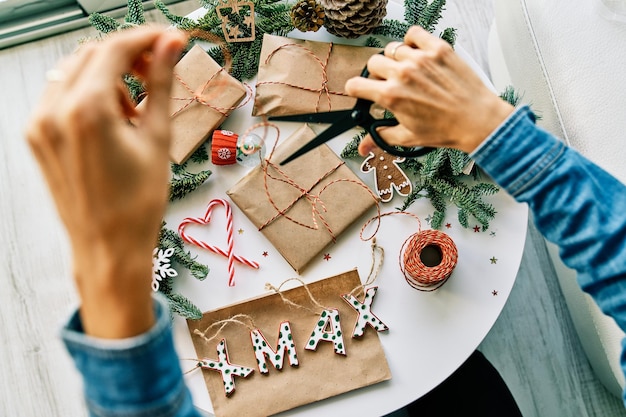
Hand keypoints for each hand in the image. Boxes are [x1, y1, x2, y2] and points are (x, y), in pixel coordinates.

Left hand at [26, 27, 186, 337]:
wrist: (108, 248)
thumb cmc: (138, 203)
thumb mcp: (158, 138)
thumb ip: (161, 84)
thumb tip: (171, 45)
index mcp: (86, 111)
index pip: (114, 49)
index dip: (146, 38)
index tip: (170, 39)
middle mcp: (53, 112)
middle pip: (92, 54)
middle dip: (127, 55)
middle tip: (158, 69)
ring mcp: (40, 124)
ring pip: (75, 72)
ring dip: (108, 76)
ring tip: (135, 109)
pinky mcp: (37, 137)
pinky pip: (61, 95)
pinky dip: (89, 95)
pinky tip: (113, 120)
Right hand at [345, 26, 513, 155]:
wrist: (477, 120)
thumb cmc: (446, 129)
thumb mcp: (408, 137)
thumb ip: (381, 137)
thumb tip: (363, 146)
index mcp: (391, 96)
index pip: (355, 84)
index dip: (356, 90)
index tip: (362, 91)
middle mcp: (403, 74)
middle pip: (373, 63)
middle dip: (376, 74)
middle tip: (389, 83)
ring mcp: (420, 59)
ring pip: (391, 48)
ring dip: (394, 59)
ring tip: (405, 70)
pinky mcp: (438, 49)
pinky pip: (413, 33)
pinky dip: (411, 41)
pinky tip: (416, 54)